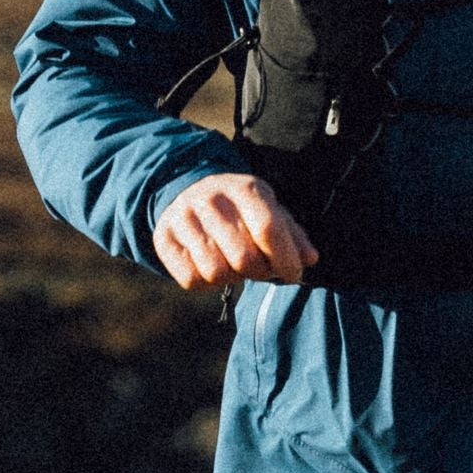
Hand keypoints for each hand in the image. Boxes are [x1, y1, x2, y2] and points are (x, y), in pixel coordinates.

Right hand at [153, 172, 317, 289]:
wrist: (190, 189)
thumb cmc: (241, 207)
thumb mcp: (270, 209)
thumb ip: (292, 234)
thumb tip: (310, 259)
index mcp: (244, 189)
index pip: (268, 229)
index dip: (285, 259)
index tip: (294, 274)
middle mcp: (210, 200)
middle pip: (243, 258)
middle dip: (261, 272)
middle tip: (263, 268)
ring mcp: (183, 218)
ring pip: (216, 272)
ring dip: (233, 278)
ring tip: (237, 265)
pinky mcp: (163, 238)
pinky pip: (190, 279)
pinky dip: (207, 283)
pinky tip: (214, 266)